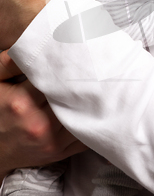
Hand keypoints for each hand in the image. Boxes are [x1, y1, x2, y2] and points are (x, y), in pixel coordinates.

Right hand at [0, 50, 85, 182]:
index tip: (79, 55)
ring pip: (83, 115)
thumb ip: (9, 63)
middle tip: (98, 66)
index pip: (55, 78)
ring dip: (93, 100)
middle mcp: (38, 124)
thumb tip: (29, 44)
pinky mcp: (59, 152)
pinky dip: (92, 120)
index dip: (68, 66)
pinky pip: (84, 135)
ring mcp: (51, 141)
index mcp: (21, 103)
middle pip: (73, 96)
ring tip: (102, 84)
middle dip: (85, 81)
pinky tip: (98, 106)